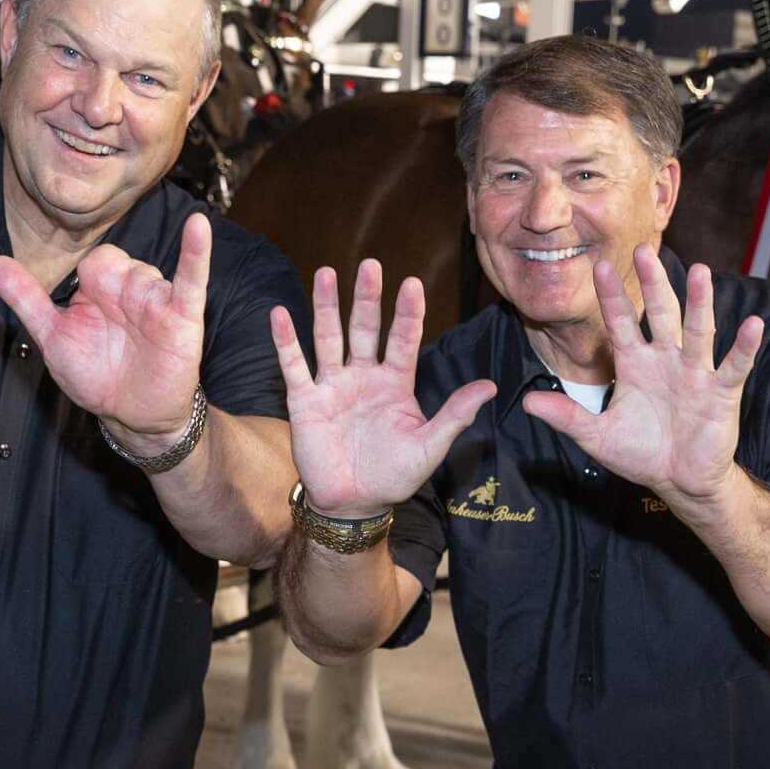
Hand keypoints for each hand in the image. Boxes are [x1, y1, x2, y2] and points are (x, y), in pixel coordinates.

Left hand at [0, 212, 215, 446]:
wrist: (133, 417)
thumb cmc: (96, 376)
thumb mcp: (52, 336)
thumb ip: (25, 298)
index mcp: (98, 291)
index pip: (94, 259)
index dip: (89, 276)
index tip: (84, 301)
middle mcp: (128, 290)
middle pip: (119, 259)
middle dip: (112, 280)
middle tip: (111, 320)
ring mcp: (156, 300)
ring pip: (146, 271)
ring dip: (138, 290)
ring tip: (137, 330)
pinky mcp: (182, 317)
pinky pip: (190, 279)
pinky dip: (196, 252)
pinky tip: (198, 227)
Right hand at [270, 261, 495, 518]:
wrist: (353, 503)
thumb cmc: (394, 476)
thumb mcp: (429, 446)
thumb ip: (455, 415)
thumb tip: (490, 387)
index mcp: (395, 383)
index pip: (402, 340)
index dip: (407, 313)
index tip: (411, 283)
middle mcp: (364, 376)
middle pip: (365, 329)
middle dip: (367, 298)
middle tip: (370, 265)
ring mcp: (333, 385)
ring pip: (329, 337)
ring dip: (327, 307)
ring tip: (327, 273)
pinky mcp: (305, 400)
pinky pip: (294, 366)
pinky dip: (286, 340)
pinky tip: (279, 314)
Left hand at [520, 248, 764, 509]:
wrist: (679, 481)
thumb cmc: (641, 453)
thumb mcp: (597, 437)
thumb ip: (567, 417)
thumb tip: (527, 403)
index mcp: (635, 364)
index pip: (621, 324)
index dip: (611, 298)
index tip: (599, 268)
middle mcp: (666, 360)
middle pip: (660, 314)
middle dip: (653, 284)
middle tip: (644, 250)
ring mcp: (695, 373)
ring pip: (698, 331)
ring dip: (700, 302)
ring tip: (701, 271)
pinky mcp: (721, 393)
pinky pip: (734, 365)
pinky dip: (744, 346)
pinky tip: (753, 323)